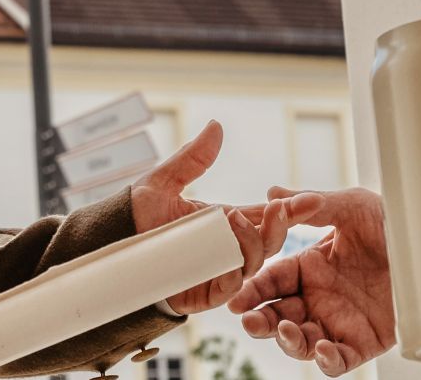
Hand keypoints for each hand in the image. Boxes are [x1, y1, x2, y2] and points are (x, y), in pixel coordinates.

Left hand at [128, 121, 322, 313]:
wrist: (109, 243)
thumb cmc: (136, 214)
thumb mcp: (165, 180)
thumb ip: (193, 158)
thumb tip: (216, 126)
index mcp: (223, 222)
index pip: (265, 216)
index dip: (291, 210)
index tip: (312, 198)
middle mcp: (225, 249)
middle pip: (268, 243)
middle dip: (280, 227)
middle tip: (279, 207)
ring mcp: (215, 272)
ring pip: (252, 265)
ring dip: (253, 244)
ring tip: (234, 219)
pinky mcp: (200, 294)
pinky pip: (228, 289)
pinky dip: (234, 274)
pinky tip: (231, 256)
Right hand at [227, 185, 391, 376]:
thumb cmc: (393, 222)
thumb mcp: (351, 207)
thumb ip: (310, 204)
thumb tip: (271, 194)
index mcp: (310, 266)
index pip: (271, 282)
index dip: (253, 291)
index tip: (237, 298)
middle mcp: (319, 296)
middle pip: (278, 316)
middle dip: (260, 322)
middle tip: (250, 321)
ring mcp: (340, 321)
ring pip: (302, 342)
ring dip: (288, 341)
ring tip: (287, 330)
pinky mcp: (365, 343)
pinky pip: (339, 360)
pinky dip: (327, 361)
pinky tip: (323, 348)